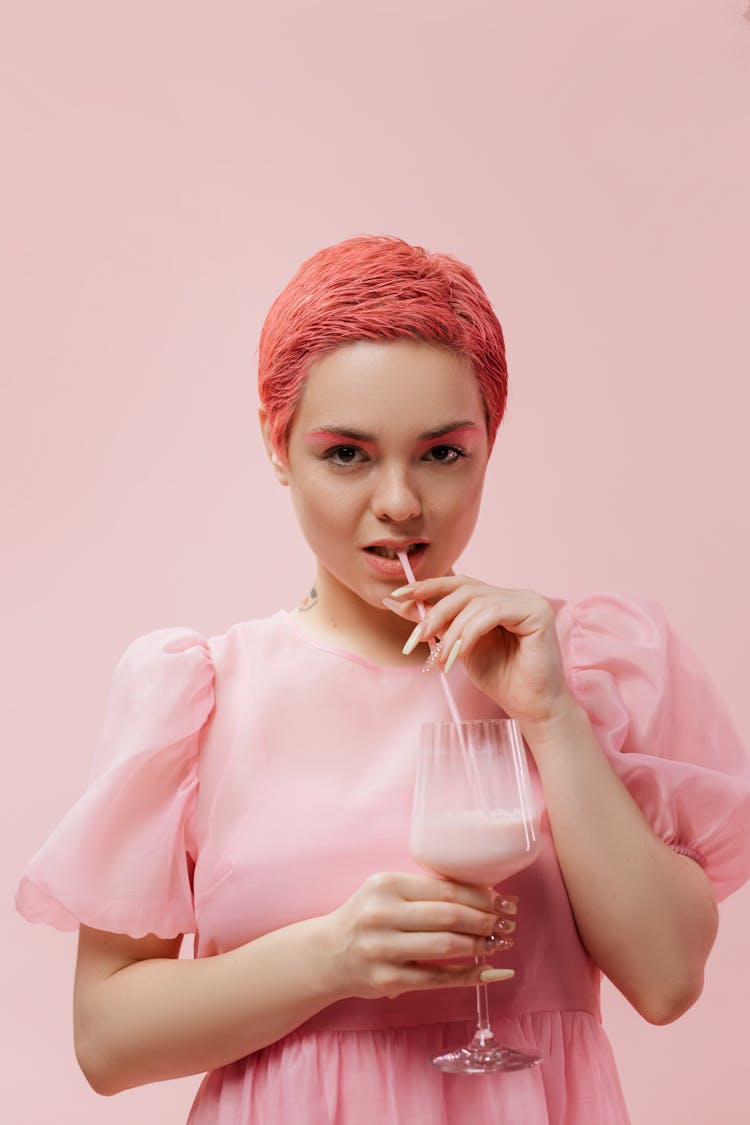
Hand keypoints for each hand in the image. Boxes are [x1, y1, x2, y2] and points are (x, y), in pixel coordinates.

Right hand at [324, 871, 517, 999]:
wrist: (327, 954)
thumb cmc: (367, 918)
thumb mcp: (386, 893)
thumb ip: (424, 891)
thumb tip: (483, 894)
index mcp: (385, 885)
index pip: (444, 889)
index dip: (479, 896)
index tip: (501, 900)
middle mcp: (381, 915)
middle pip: (448, 916)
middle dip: (485, 919)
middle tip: (507, 922)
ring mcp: (383, 949)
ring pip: (446, 946)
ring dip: (481, 945)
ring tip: (499, 943)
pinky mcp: (387, 979)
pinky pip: (438, 978)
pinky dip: (469, 975)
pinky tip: (489, 971)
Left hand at [386, 577, 575, 731]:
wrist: (530, 708)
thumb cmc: (500, 679)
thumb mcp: (457, 647)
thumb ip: (434, 624)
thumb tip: (395, 603)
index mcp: (499, 599)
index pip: (459, 584)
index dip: (427, 587)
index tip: (397, 597)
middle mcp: (515, 595)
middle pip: (465, 589)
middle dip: (435, 611)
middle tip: (416, 638)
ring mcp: (528, 601)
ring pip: (476, 602)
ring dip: (451, 630)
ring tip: (440, 658)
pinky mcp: (536, 613)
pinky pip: (492, 613)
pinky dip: (469, 633)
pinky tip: (458, 655)